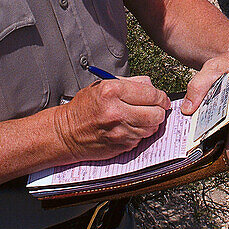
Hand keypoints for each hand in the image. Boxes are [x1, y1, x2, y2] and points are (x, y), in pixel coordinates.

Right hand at [53, 76, 170, 163]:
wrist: (67, 133)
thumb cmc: (83, 109)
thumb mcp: (101, 86)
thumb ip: (129, 83)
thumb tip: (150, 85)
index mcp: (111, 92)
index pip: (150, 93)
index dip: (160, 96)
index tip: (161, 98)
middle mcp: (117, 112)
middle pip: (156, 113)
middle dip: (159, 110)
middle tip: (155, 108)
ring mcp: (120, 131)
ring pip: (152, 128)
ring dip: (151, 123)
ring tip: (141, 117)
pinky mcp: (121, 146)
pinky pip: (142, 139)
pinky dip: (140, 133)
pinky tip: (130, 127)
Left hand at [180, 40, 228, 159]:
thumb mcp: (214, 68)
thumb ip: (199, 87)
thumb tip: (188, 109)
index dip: (220, 152)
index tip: (204, 157)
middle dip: (214, 144)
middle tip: (195, 149)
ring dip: (218, 134)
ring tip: (198, 136)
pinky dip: (222, 124)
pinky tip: (208, 121)